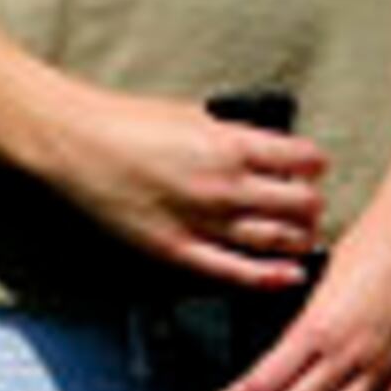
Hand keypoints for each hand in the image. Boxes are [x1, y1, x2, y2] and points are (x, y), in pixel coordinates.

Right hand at [46, 88, 327, 294]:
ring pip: (276, 240)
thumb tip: (264, 148)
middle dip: (311, 206)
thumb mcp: (193, 113)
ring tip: (299, 237)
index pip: (302, 160)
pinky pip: (236, 271)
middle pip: (299, 204)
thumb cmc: (126, 124)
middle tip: (309, 207)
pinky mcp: (179, 250)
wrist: (77, 144)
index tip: (312, 168)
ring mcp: (204, 222)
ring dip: (297, 240)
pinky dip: (269, 276)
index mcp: (231, 144)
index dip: (313, 165)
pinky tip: (288, 276)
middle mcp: (225, 185)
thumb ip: (233, 135)